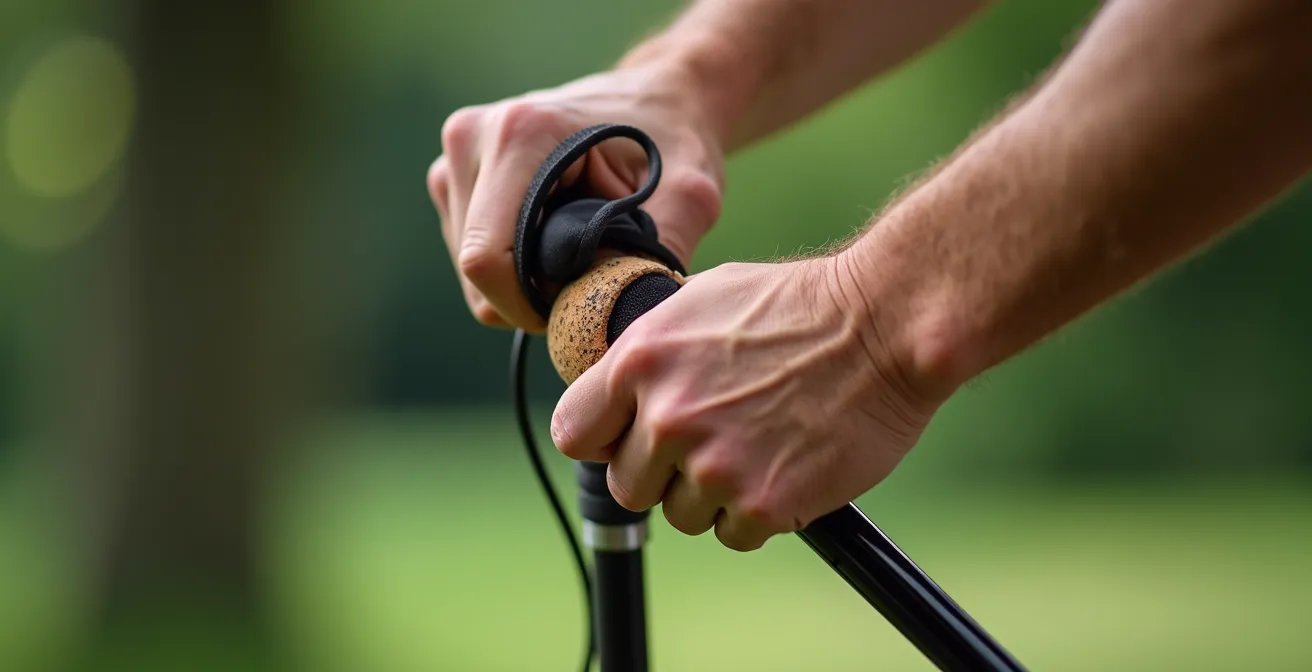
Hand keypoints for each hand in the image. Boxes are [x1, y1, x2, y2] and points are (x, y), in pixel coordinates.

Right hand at [427, 63, 726, 331]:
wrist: (656, 97)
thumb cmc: (675, 140)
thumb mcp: (689, 196)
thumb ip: (660, 256)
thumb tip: (628, 322)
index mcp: (522, 135)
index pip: (487, 259)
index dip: (529, 306)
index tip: (581, 306)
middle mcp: (473, 138)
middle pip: (475, 272)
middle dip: (531, 295)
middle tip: (592, 275)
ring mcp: (455, 157)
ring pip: (470, 270)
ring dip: (523, 279)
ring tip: (577, 244)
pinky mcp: (453, 176)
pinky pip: (472, 252)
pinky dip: (513, 263)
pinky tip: (554, 235)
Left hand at [549, 256, 943, 551]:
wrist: (884, 323)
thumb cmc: (801, 302)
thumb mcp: (702, 300)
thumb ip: (651, 352)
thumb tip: (621, 387)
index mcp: (641, 362)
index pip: (575, 434)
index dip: (603, 440)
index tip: (626, 439)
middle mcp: (667, 418)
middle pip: (628, 485)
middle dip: (662, 471)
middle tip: (712, 441)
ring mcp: (714, 465)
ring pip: (681, 514)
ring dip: (712, 494)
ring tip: (758, 445)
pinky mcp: (762, 503)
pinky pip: (734, 534)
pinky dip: (757, 512)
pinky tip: (784, 466)